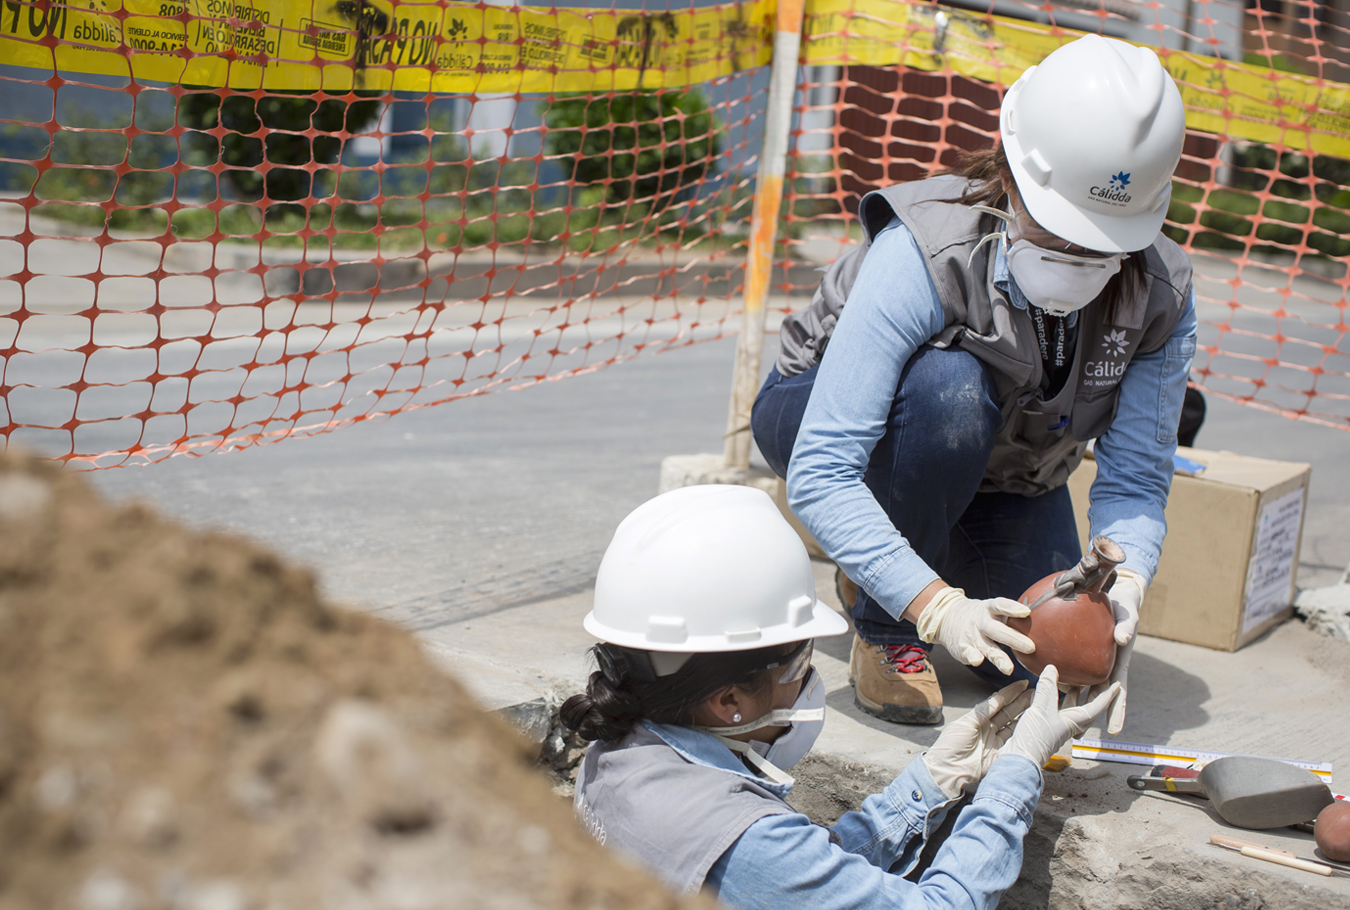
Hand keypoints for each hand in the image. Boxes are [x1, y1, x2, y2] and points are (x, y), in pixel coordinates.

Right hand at [916, 587, 1034, 675]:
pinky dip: (972, 657)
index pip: (1001, 606)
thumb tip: (1047, 620)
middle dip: (1014, 638)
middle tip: (1031, 647)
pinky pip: (968, 653)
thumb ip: (1013, 616)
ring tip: (1009, 669)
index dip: (1012, 608)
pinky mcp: (963, 648)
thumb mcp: (994, 609)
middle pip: (998, 630)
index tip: (1026, 612)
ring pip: (986, 646)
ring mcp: (972, 636)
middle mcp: (981, 622)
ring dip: (998, 657)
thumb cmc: (982, 616)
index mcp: (989, 610)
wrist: (947, 616)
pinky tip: (977, 661)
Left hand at [923, 680, 1032, 797]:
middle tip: (1036, 692)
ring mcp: (996, 741)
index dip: (1010, 693)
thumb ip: (983, 711)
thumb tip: (998, 698)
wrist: (948, 770)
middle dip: (1022, 702)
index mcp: (978, 719)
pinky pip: (1015, 741)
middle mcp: (989, 729)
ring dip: (1026, 715)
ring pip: (1014, 725)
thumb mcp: (966, 723)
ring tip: (1039, 704)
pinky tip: (1034, 724)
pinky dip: (1024, 733)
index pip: (997, 702)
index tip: (1023, 684)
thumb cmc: (951, 745)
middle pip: (1008, 712)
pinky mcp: (1001, 754)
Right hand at [1004, 665, 1119, 768]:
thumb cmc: (1035, 740)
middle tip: (1095, 679)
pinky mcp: (1044, 727)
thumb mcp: (1042, 709)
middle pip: (1086, 707)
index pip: (1097, 706)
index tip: (1117, 684)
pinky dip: (1055, 699)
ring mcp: (1056, 726)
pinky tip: (1047, 693)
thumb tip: (1052, 669)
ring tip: (1072, 682)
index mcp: (1075, 721)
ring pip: (1071, 709)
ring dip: (1073, 695)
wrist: (1019, 760)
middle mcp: (1069, 724)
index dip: (1108, 694)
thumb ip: (1047, 688)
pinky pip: (1055, 710)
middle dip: (1092, 693)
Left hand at [1062, 568, 1144, 734]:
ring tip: (1057, 717)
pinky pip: (1069, 666)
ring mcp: (1092, 661)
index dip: (1116, 711)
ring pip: (1080, 685)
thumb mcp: (1129, 615)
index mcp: (1119, 664)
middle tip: (1078, 735)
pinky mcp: (1080, 652)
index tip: (1114, 731)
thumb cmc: (1124, 607)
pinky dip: (1059, 677)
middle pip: (1096, 697)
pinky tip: (1046, 684)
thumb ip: (1127, 627)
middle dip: (1089, 717)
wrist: (1114, 596)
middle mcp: (1105, 667)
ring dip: (1071, 702)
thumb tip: (1123, 639)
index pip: (1118, 693)